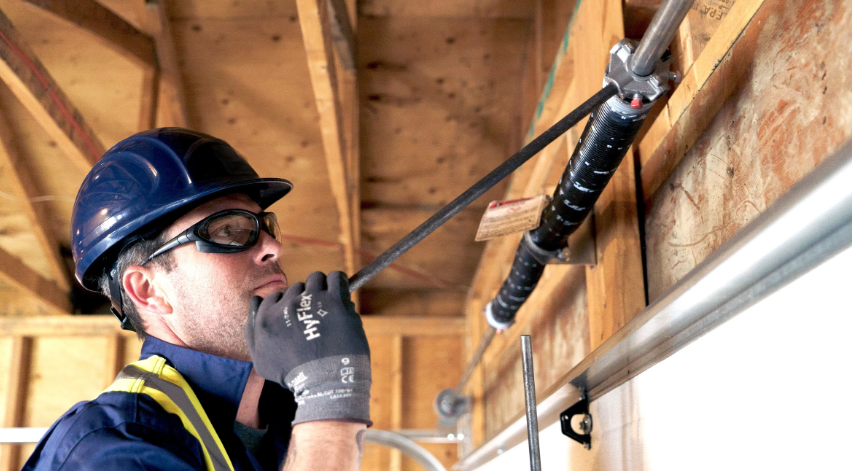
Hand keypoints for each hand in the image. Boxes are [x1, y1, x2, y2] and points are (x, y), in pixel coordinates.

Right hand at [246, 271, 370, 424]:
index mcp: (266, 317)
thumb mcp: (261, 361)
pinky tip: (342, 294)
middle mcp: (287, 305)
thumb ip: (252, 330)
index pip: (274, 296)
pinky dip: (340, 282)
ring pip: (316, 279)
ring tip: (330, 306)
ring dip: (322, 289)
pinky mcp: (335, 300)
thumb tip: (256, 302)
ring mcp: (311, 300)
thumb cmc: (294, 376)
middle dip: (305, 300)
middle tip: (316, 318)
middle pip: (296, 288)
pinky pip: (337, 277)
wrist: (325, 382)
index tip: (298, 319)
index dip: (287, 306)